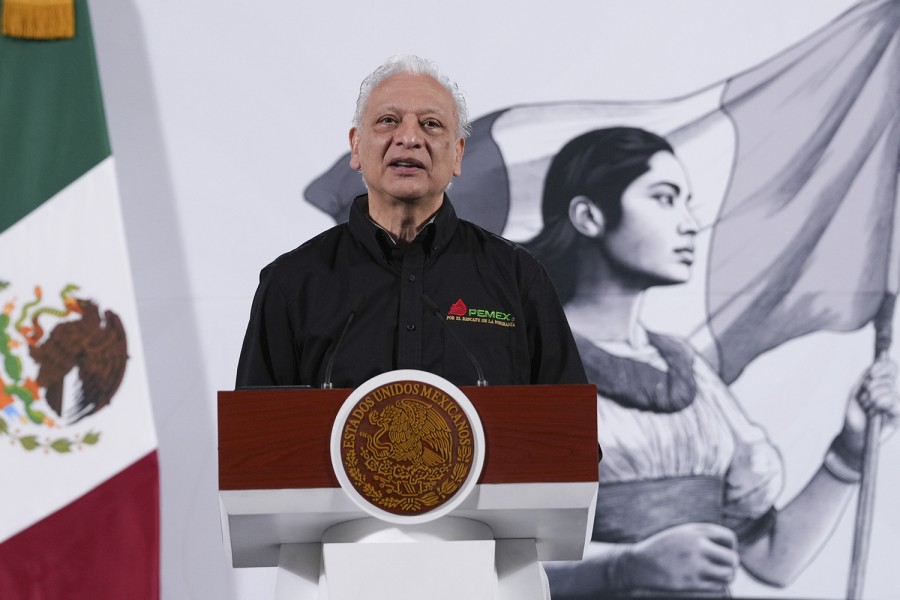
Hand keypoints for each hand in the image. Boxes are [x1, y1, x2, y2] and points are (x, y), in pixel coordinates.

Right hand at [622, 523, 738, 590]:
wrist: (638, 563)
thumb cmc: (663, 548)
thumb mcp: (682, 533)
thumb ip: (704, 536)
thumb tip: (731, 548)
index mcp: (696, 530)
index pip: (730, 538)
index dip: (730, 548)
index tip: (722, 553)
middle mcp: (698, 545)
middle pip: (733, 559)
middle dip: (730, 565)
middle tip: (721, 568)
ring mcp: (695, 565)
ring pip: (728, 575)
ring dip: (724, 578)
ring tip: (714, 576)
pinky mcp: (691, 583)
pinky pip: (718, 588)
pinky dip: (716, 587)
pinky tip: (705, 583)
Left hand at [839, 359, 899, 456]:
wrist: (854, 433)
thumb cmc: (854, 413)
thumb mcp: (856, 392)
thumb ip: (865, 378)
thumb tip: (874, 365)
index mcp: (880, 383)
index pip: (889, 367)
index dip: (882, 367)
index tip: (871, 374)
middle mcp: (890, 391)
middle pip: (887, 379)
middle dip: (870, 388)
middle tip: (864, 400)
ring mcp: (895, 402)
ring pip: (889, 391)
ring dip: (872, 400)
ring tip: (868, 408)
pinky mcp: (898, 414)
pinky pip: (895, 404)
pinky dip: (883, 406)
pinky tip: (877, 412)